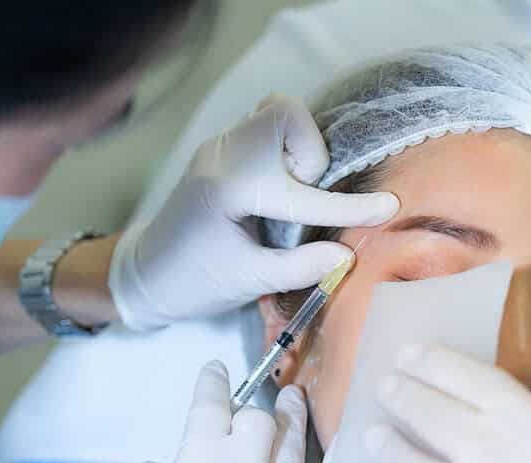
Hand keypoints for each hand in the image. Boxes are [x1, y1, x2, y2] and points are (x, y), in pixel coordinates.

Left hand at [109, 94, 399, 329]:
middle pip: (284, 112)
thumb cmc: (193, 282)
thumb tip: (347, 255)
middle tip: (306, 193)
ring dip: (298, 148)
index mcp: (228, 188)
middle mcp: (222, 154)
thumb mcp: (250, 282)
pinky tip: (281, 188)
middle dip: (311, 152)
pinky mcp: (223, 150)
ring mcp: (220, 146)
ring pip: (275, 113)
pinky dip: (286, 149)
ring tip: (292, 192)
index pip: (302, 191)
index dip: (349, 207)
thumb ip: (301, 268)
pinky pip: (265, 127)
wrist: (144, 275)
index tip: (386, 208)